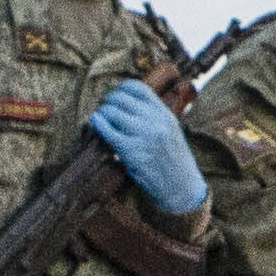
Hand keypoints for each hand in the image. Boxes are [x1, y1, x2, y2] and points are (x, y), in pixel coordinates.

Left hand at [86, 85, 206, 219]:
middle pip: (121, 98)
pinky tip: (95, 123)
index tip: (116, 95)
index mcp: (165, 114)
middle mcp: (155, 121)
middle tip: (106, 109)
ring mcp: (143, 135)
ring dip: (102, 113)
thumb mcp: (170, 131)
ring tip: (101, 119)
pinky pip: (107, 130)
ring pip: (111, 111)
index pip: (138, 88)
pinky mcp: (130, 151)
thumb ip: (154, 116)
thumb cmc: (173, 160)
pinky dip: (97, 123)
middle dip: (109, 102)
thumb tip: (128, 103)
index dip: (122, 88)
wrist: (180, 187)